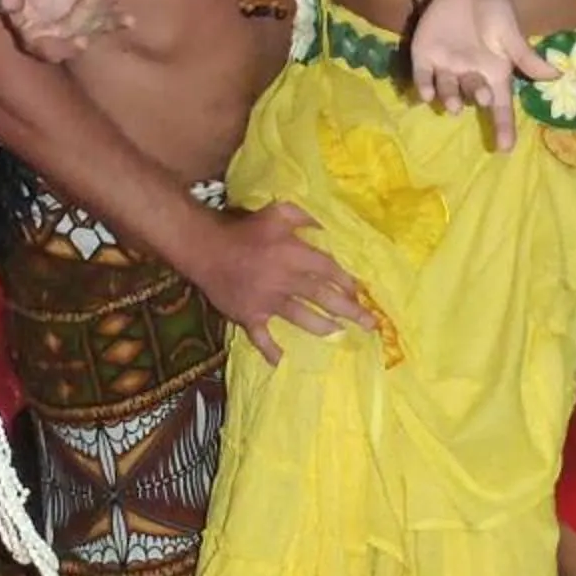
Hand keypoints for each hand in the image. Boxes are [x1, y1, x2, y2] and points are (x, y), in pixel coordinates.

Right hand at [0, 0, 119, 62]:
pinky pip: (104, 23)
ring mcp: (76, 33)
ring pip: (93, 28)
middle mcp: (58, 42)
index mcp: (34, 41)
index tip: (82, 41)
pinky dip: (116, 19)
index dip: (67, 47)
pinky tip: (130, 19)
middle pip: (76, 33)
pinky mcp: (89, 22)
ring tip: (118, 4)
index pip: (50, 50)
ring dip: (107, 17)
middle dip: (89, 15)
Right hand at [193, 201, 370, 361]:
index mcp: (293, 254)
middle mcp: (284, 281)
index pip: (329, 271)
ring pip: (301, 318)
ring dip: (323, 329)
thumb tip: (329, 226)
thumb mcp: (278, 213)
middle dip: (349, 311)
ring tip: (340, 336)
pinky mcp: (249, 316)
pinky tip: (284, 363)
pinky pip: (262, 338)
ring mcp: (267, 302)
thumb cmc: (244, 230)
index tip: (363, 293)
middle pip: (323, 298)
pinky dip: (272, 352)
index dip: (348, 282)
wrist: (205, 250)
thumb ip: (305, 217)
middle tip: (370, 325)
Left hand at [409, 0, 549, 153]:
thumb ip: (526, 56)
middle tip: (481, 97)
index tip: (506, 149)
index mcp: (493, 75)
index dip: (503, 126)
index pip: (500, 106)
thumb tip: (556, 75)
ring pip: (447, 89)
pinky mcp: (424, 57)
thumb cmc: (494, 13)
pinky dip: (424, 85)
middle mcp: (470, 77)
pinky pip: (423, 76)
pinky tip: (425, 93)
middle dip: (476, 97)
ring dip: (450, 97)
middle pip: (473, 95)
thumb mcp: (512, 34)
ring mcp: (446, 68)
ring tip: (453, 103)